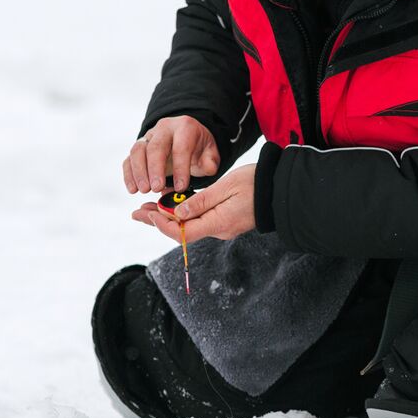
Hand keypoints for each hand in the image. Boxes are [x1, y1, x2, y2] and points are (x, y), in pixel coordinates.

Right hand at [123, 115, 219, 193]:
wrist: (186, 138)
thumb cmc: (198, 148)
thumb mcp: (210, 152)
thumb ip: (211, 161)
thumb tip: (208, 168)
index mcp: (184, 127)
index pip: (180, 147)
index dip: (180, 168)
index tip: (181, 187)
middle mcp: (164, 128)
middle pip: (155, 147)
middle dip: (154, 169)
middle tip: (156, 188)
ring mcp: (148, 137)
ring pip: (137, 150)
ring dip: (139, 172)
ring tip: (143, 190)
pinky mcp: (138, 147)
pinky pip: (129, 159)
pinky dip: (129, 174)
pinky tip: (132, 189)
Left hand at [131, 164, 256, 242]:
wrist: (281, 190)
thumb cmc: (257, 184)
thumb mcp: (226, 187)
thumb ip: (201, 201)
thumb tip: (178, 213)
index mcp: (218, 223)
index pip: (182, 233)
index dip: (162, 224)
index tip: (148, 213)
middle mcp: (219, 230)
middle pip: (182, 231)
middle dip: (157, 221)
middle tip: (136, 212)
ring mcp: (223, 227)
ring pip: (189, 226)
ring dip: (169, 217)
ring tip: (148, 208)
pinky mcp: (226, 221)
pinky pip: (200, 221)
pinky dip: (183, 214)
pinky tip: (173, 206)